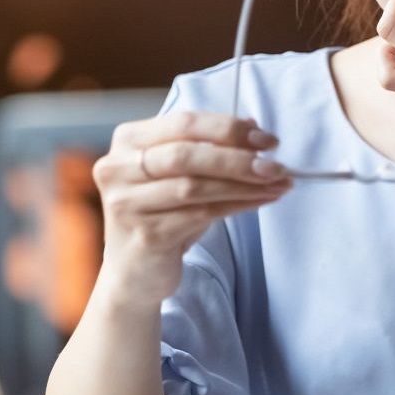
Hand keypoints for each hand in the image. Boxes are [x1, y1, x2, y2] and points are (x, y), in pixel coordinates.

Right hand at [92, 111, 290, 307]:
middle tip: (276, 165)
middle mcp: (118, 168)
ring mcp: (127, 204)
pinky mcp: (144, 235)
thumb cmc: (163, 214)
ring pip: (195, 187)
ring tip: (277, 184)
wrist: (136, 272)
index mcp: (128, 141)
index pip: (184, 123)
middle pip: (186, 155)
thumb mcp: (183, 174)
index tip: (267, 140)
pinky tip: (259, 202)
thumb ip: (210, 147)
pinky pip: (200, 215)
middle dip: (238, 158)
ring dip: (243, 184)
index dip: (228, 128)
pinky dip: (236, 206)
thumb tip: (253, 126)